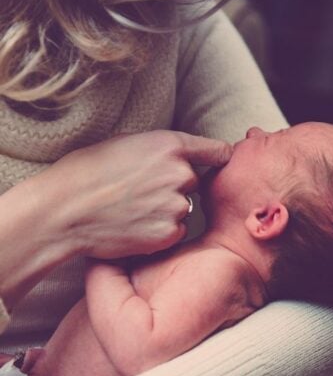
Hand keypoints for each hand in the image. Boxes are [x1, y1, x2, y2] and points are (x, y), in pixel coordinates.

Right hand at [33, 130, 231, 257]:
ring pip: (184, 208)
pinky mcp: (169, 232)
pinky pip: (176, 230)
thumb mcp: (126, 143)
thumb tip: (179, 156)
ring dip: (167, 210)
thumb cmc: (87, 171)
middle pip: (193, 181)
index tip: (224, 161)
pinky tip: (135, 226)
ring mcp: (176, 205)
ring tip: (133, 209)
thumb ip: (161, 149)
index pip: (216, 150)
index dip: (220, 157)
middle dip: (176, 187)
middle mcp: (180, 173)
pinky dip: (161, 231)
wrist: (64, 210)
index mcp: (170, 145)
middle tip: (142, 192)